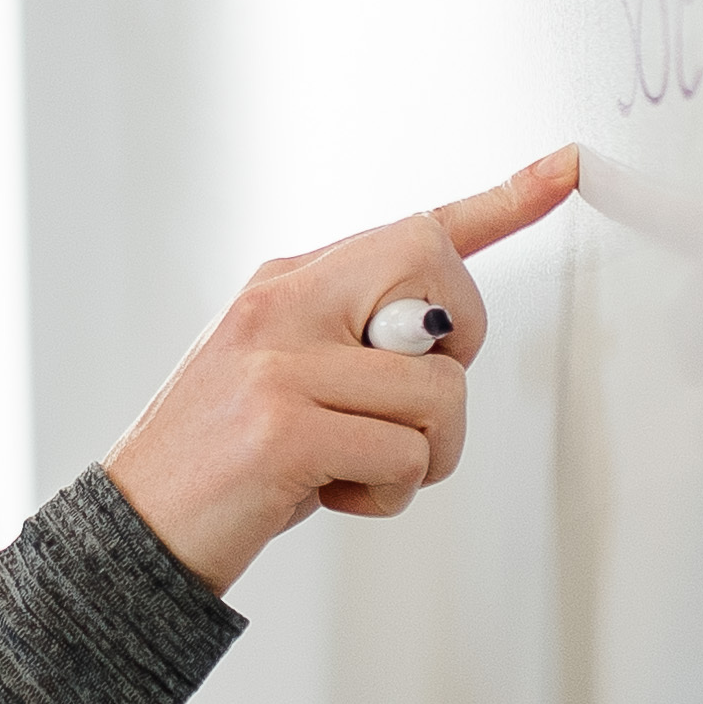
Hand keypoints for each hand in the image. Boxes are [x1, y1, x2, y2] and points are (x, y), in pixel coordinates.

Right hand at [100, 147, 582, 591]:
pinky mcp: (283, 430)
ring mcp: (279, 362)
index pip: (412, 229)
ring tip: (351, 472)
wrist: (136, 535)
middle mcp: (283, 303)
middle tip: (397, 414)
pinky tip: (329, 497)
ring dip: (420, 458)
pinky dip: (387, 495)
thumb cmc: (226, 465)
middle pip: (442, 281)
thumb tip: (441, 344)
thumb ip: (354, 347)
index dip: (502, 202)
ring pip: (439, 394)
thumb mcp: (284, 380)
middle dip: (454, 363)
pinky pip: (407, 457)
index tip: (566, 168)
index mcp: (288, 283)